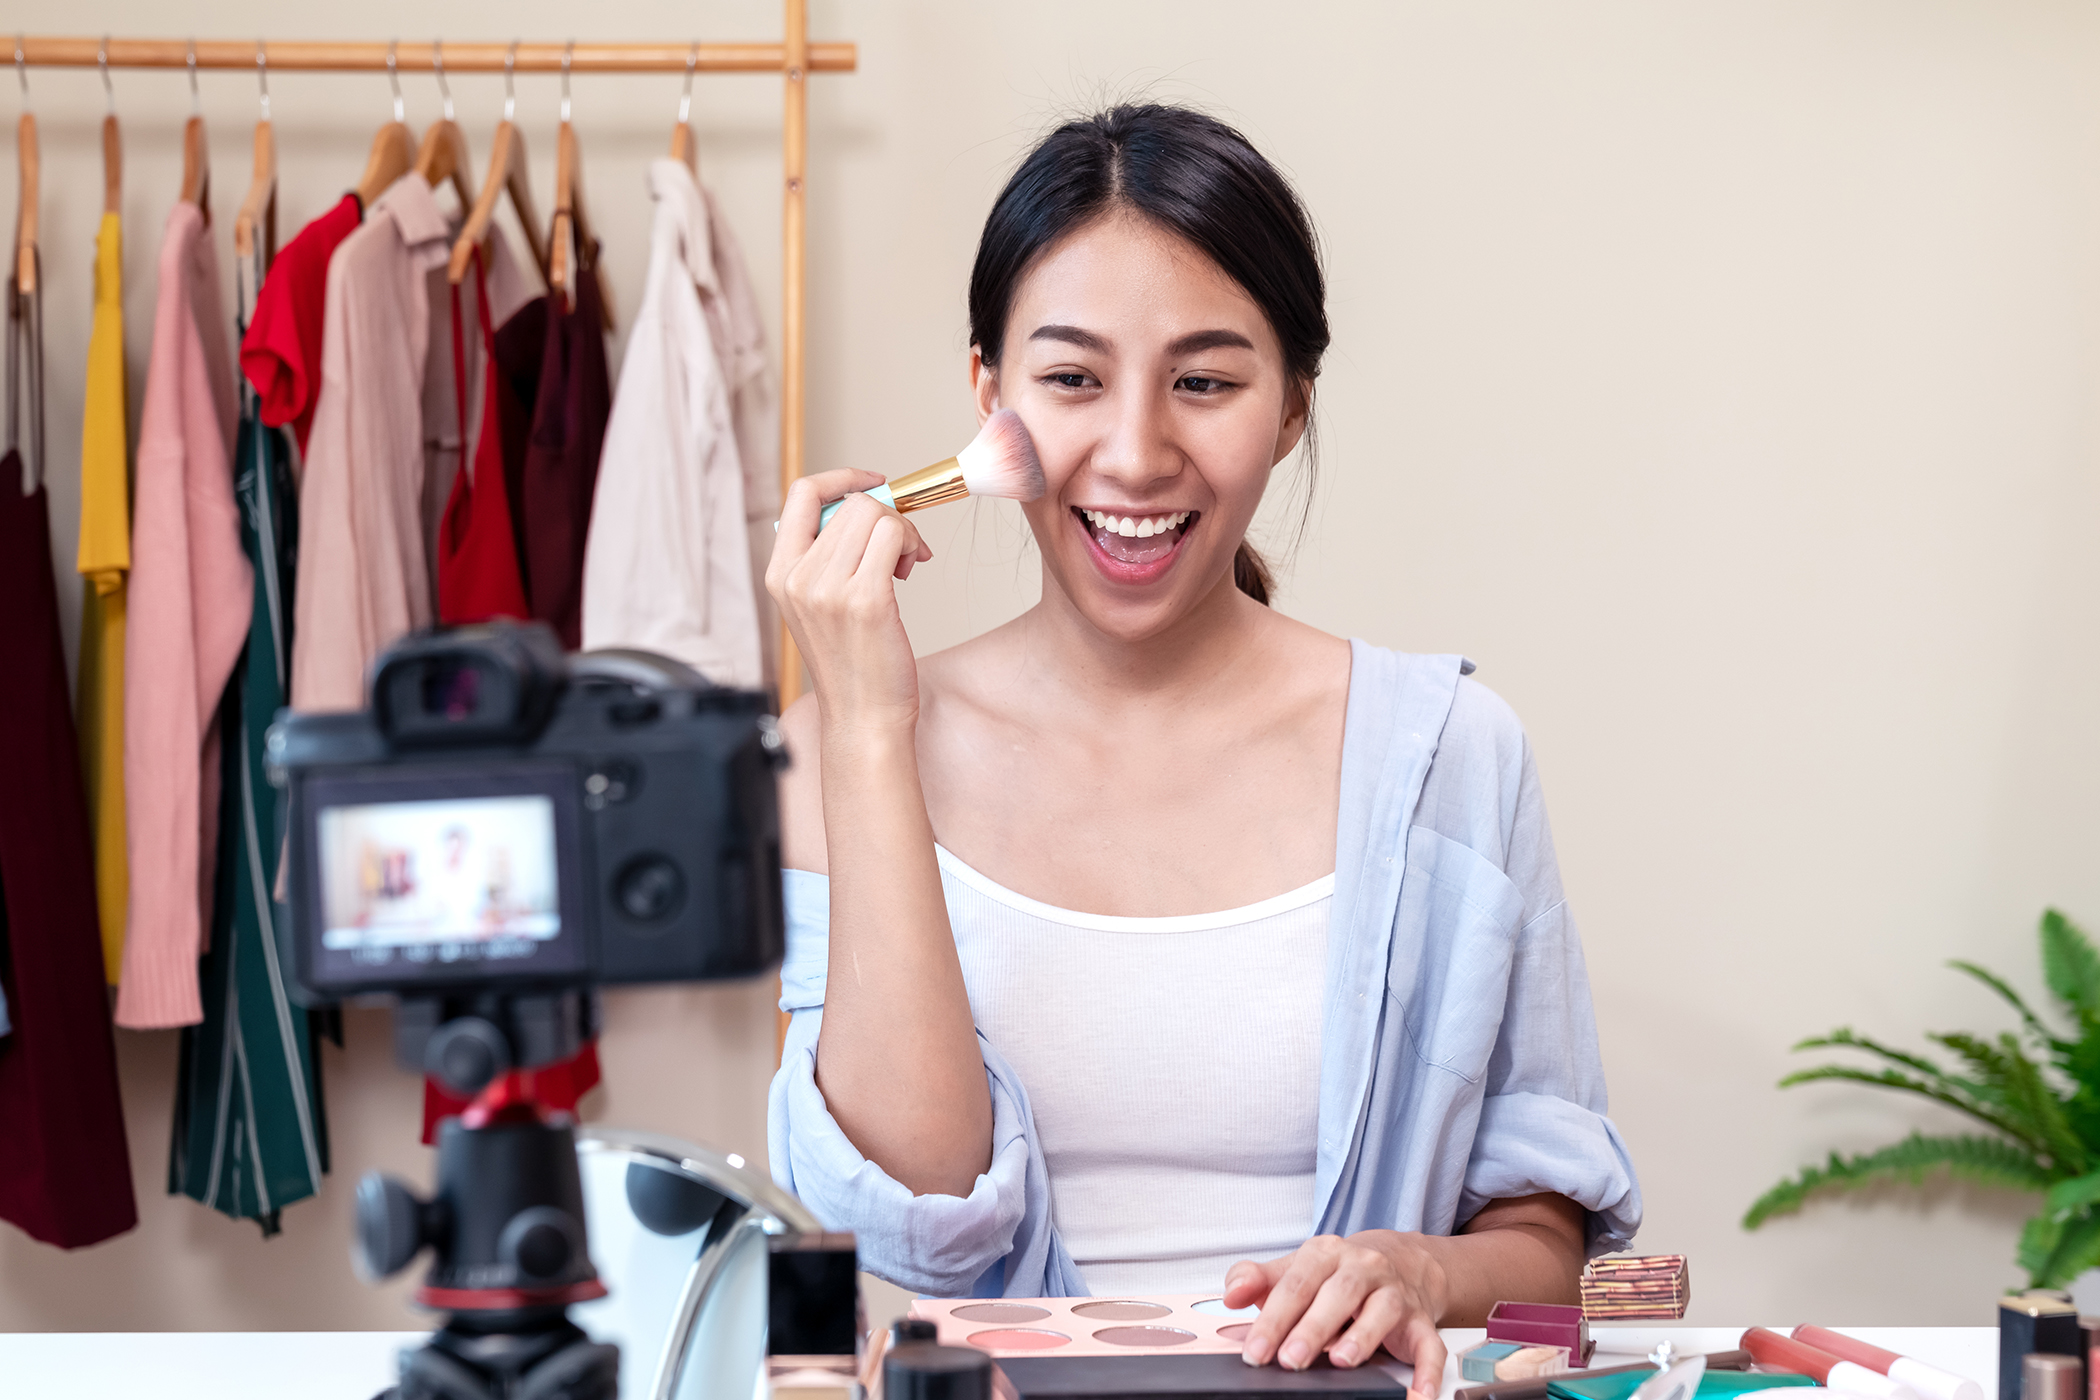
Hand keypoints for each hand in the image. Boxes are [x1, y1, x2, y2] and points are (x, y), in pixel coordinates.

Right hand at [768, 469, 933, 736]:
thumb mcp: (819, 605)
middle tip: (902, 547)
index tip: (873, 483)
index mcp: (779, 573)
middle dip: (888, 515)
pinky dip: (912, 544)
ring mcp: (829, 589)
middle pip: (851, 504)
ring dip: (904, 531)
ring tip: (906, 563)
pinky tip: (911, 569)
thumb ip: (830, 557)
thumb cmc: (852, 663)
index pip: (801, 494)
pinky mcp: (866, 600)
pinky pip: (895, 537)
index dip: (842, 478)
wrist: (863, 716)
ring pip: (877, 516)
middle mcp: (798, 577)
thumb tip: (871, 510)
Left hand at [1225, 1231, 1449, 1399]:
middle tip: (1290, 1359)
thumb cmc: (1337, 1274)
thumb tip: (1231, 1294)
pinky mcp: (1421, 1322)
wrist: (1399, 1262)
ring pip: (1383, 1310)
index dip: (1273, 1318)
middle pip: (1339, 1293)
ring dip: (1362, 1337)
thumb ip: (1258, 1280)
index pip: (1296, 1284)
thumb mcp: (1295, 1270)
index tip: (1255, 1351)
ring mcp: (1395, 1293)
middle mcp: (1364, 1267)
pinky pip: (1429, 1345)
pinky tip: (1416, 1395)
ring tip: (1340, 1361)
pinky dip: (1427, 1371)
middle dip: (1313, 1327)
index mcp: (1326, 1253)